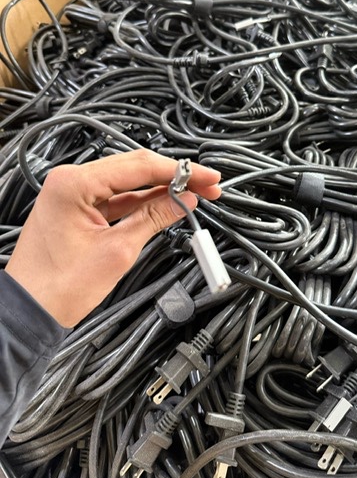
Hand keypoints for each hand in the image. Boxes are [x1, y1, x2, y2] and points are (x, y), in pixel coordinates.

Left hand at [5, 150, 220, 326]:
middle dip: (173, 177)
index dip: (178, 171)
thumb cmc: (56, 287)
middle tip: (206, 185)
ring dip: (160, 189)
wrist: (29, 311)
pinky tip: (166, 204)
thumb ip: (154, 218)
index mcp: (73, 183)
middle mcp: (70, 182)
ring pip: (128, 182)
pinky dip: (142, 202)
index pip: (138, 166)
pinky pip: (117, 198)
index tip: (205, 177)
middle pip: (134, 168)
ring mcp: (74, 194)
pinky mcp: (78, 209)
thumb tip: (183, 200)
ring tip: (193, 195)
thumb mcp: (117, 251)